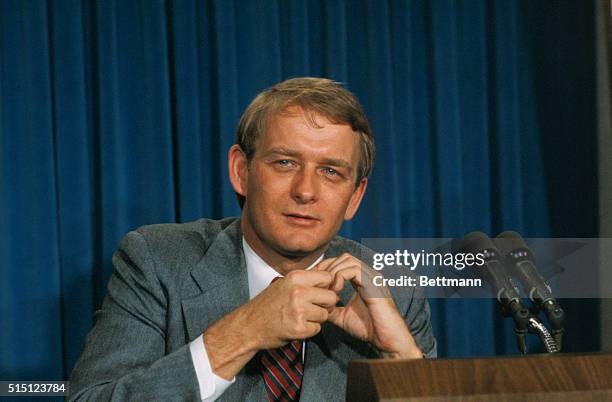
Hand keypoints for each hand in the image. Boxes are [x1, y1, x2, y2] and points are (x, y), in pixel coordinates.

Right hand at [203, 270, 337, 378]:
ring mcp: (299, 310)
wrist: (249, 326)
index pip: (327, 277)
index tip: (320, 293)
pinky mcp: (299, 328)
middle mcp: (298, 291)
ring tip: (300, 317)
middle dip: (325, 304)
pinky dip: (309, 330)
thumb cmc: (268, 304)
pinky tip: (296, 326)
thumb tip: (334, 280)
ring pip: (325, 314)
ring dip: (316, 319)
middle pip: (331, 296)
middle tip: (312, 308)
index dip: (327, 286)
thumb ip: (307, 281)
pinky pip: (317, 328)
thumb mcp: (285, 284)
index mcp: (295, 277)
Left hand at [315, 253, 422, 358]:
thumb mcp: (343, 316)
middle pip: (344, 257)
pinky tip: (336, 290)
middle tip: (318, 283)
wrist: (386, 340)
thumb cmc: (369, 329)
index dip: (326, 268)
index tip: (315, 282)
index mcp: (362, 280)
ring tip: (328, 288)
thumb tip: (316, 306)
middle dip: (328, 267)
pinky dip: (340, 276)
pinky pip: (354, 270)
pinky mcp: (374, 284)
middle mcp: (368, 275)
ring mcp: (372, 277)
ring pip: (348, 260)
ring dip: (333, 271)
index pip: (342, 262)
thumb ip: (331, 308)